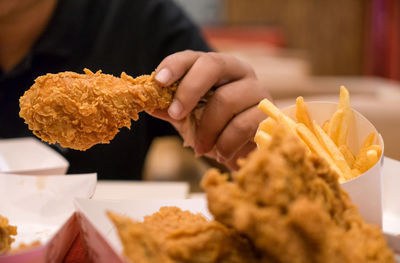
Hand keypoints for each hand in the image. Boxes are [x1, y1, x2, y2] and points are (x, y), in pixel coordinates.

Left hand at [151, 50, 270, 169]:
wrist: (243, 153)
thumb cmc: (215, 130)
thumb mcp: (188, 118)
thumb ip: (170, 108)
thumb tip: (145, 102)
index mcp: (218, 68)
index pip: (195, 57)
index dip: (175, 65)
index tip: (158, 81)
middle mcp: (240, 72)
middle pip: (213, 65)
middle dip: (189, 90)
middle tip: (175, 115)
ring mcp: (258, 91)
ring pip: (226, 99)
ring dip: (206, 128)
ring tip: (200, 148)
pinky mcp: (268, 114)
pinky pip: (243, 125)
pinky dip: (225, 143)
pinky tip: (220, 153)